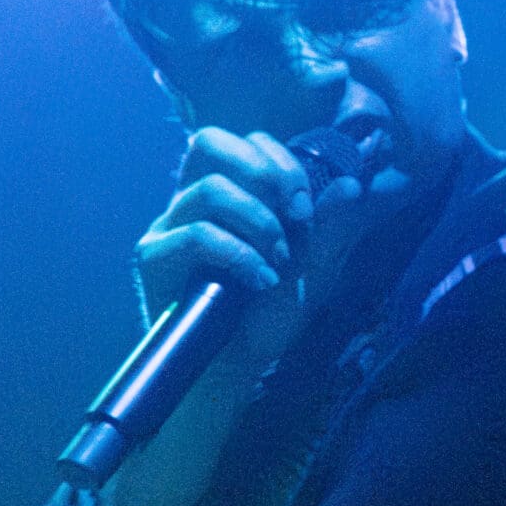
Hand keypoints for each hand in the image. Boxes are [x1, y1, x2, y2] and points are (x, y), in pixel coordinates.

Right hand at [133, 128, 388, 364]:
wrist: (241, 363)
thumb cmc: (271, 312)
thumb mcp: (314, 266)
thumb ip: (330, 225)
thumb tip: (352, 183)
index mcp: (231, 192)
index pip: (248, 142)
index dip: (282, 163)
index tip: (306, 207)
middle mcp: (194, 201)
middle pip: (209, 141)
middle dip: (261, 171)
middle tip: (293, 212)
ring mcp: (170, 226)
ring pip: (209, 190)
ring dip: (258, 223)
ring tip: (279, 260)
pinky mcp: (154, 258)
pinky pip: (194, 235)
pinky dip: (237, 254)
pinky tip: (259, 280)